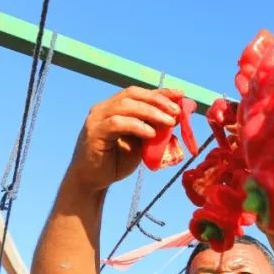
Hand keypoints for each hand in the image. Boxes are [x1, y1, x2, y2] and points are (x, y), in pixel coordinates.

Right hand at [65, 87, 182, 190]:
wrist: (93, 181)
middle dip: (157, 100)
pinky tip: (150, 133)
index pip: (139, 93)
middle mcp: (104, 108)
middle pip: (133, 94)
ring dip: (150, 112)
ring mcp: (97, 119)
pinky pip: (117, 123)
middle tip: (176, 111)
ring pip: (125, 105)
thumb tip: (175, 119)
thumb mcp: (141, 143)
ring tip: (169, 122)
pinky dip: (136, 125)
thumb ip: (153, 129)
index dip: (160, 93)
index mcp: (114, 107)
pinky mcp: (94, 132)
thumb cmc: (116, 161)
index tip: (180, 94)